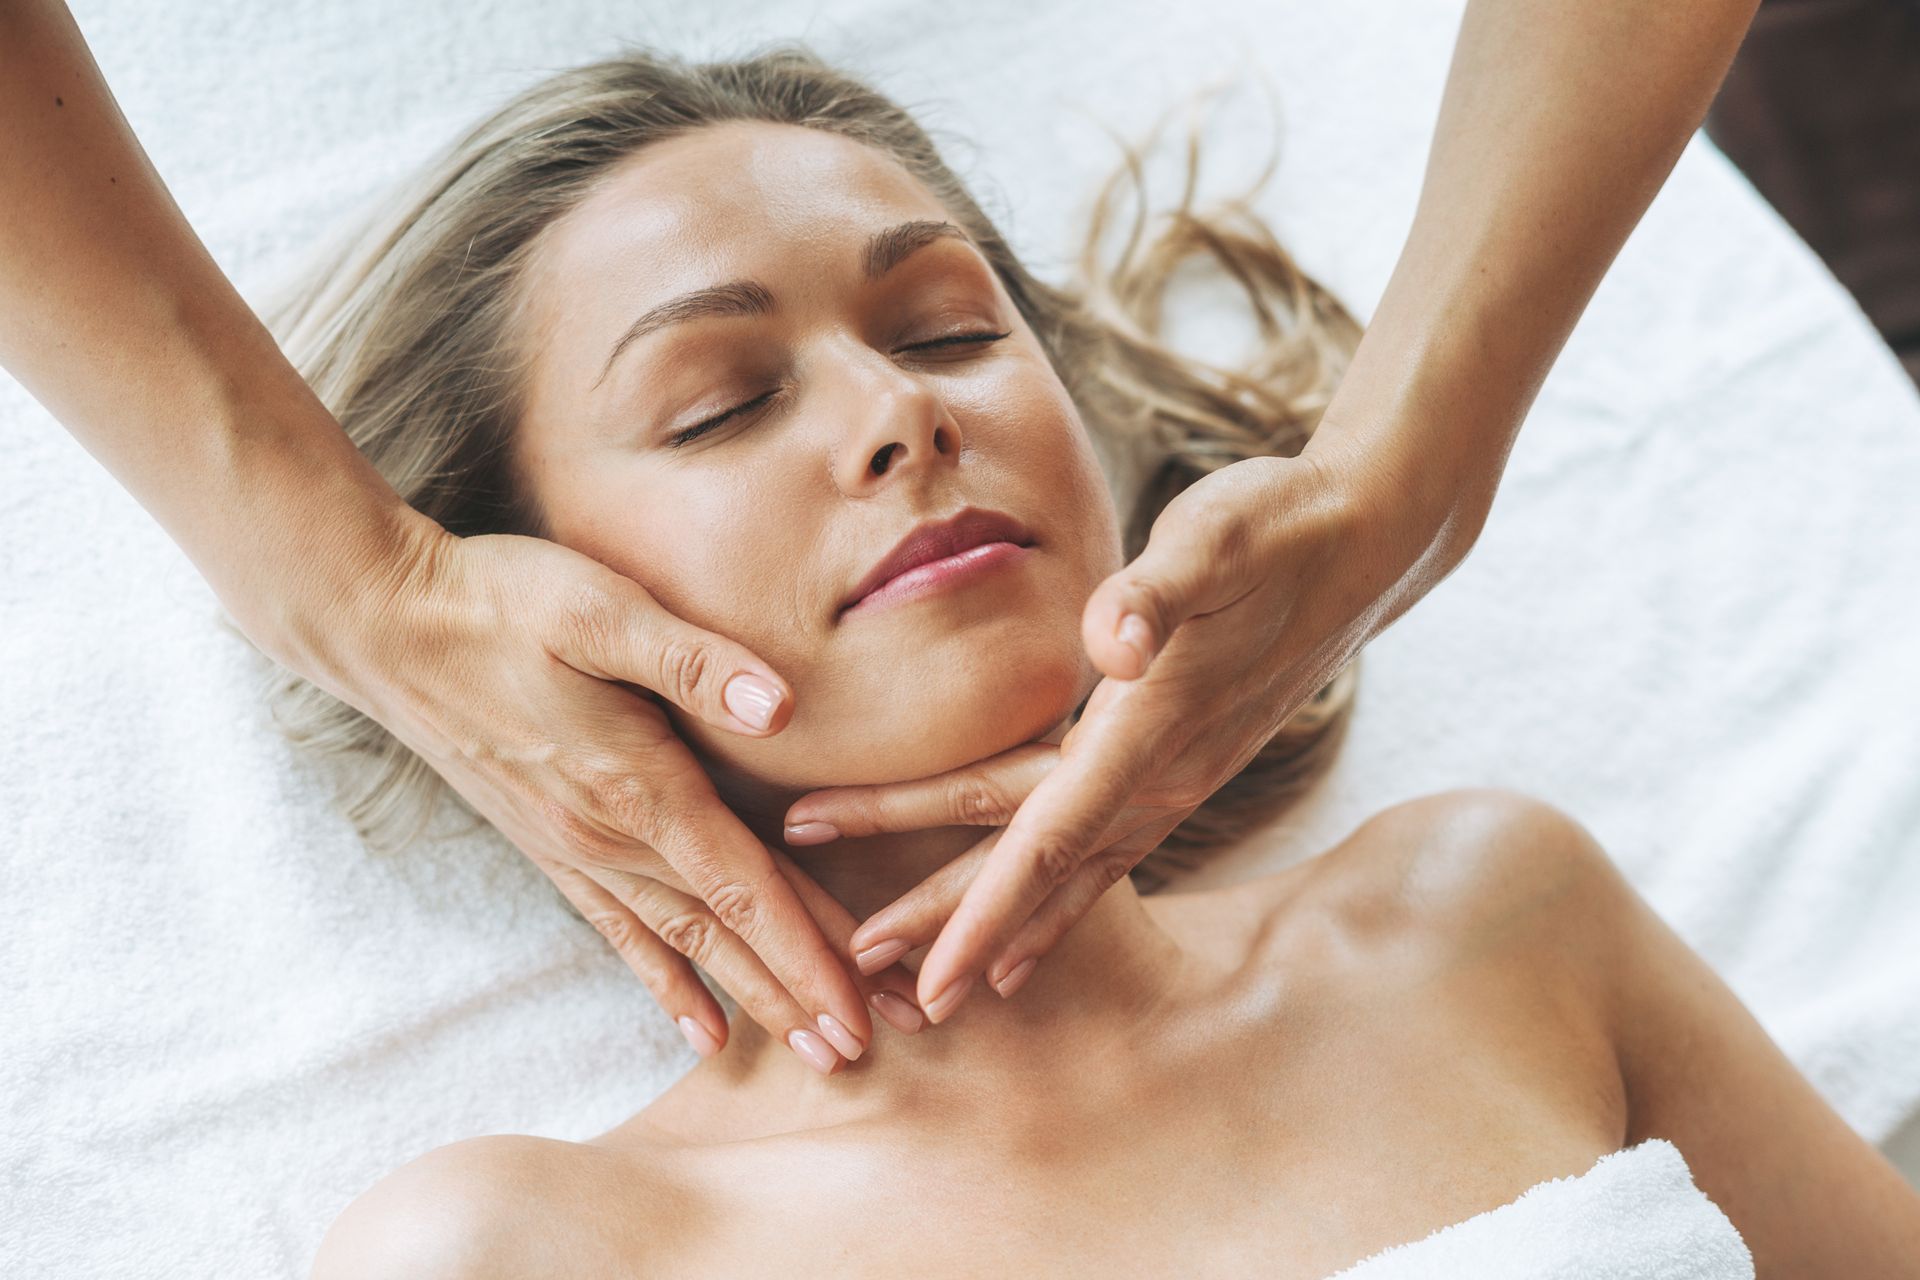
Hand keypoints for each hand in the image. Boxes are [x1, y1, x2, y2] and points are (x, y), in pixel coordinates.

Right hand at [326, 519, 922, 1070]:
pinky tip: (701, 1033)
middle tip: (863, 1053)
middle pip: (727, 934)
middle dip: (801, 995)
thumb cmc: (502, 605)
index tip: (860, 1014)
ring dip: (753, 999)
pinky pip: (621, 933)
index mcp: (639, 785)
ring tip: (811, 1052)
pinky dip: (667, 986)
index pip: (745, 890)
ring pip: (685, 945)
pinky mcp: (551, 845)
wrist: (385, 626)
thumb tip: (779, 707)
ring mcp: (577, 849)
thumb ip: (692, 661)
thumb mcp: (600, 611)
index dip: (810, 954)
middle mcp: (610, 837)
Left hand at [781, 446, 1444, 1021]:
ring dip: (992, 928)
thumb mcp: (1215, 536)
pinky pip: (1103, 859)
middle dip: (944, 921)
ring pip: (1066, 874)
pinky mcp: (1181, 770)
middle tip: (857, 970)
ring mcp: (1178, 780)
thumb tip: (1116, 645)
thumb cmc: (1278, 528)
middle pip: (1034, 865)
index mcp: (1153, 726)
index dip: (982, 909)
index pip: (1049, 836)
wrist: (1364, 543)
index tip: (924, 972)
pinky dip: (1054, 908)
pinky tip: (1024, 946)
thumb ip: (1158, 592)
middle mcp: (1166, 775)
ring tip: (923, 984)